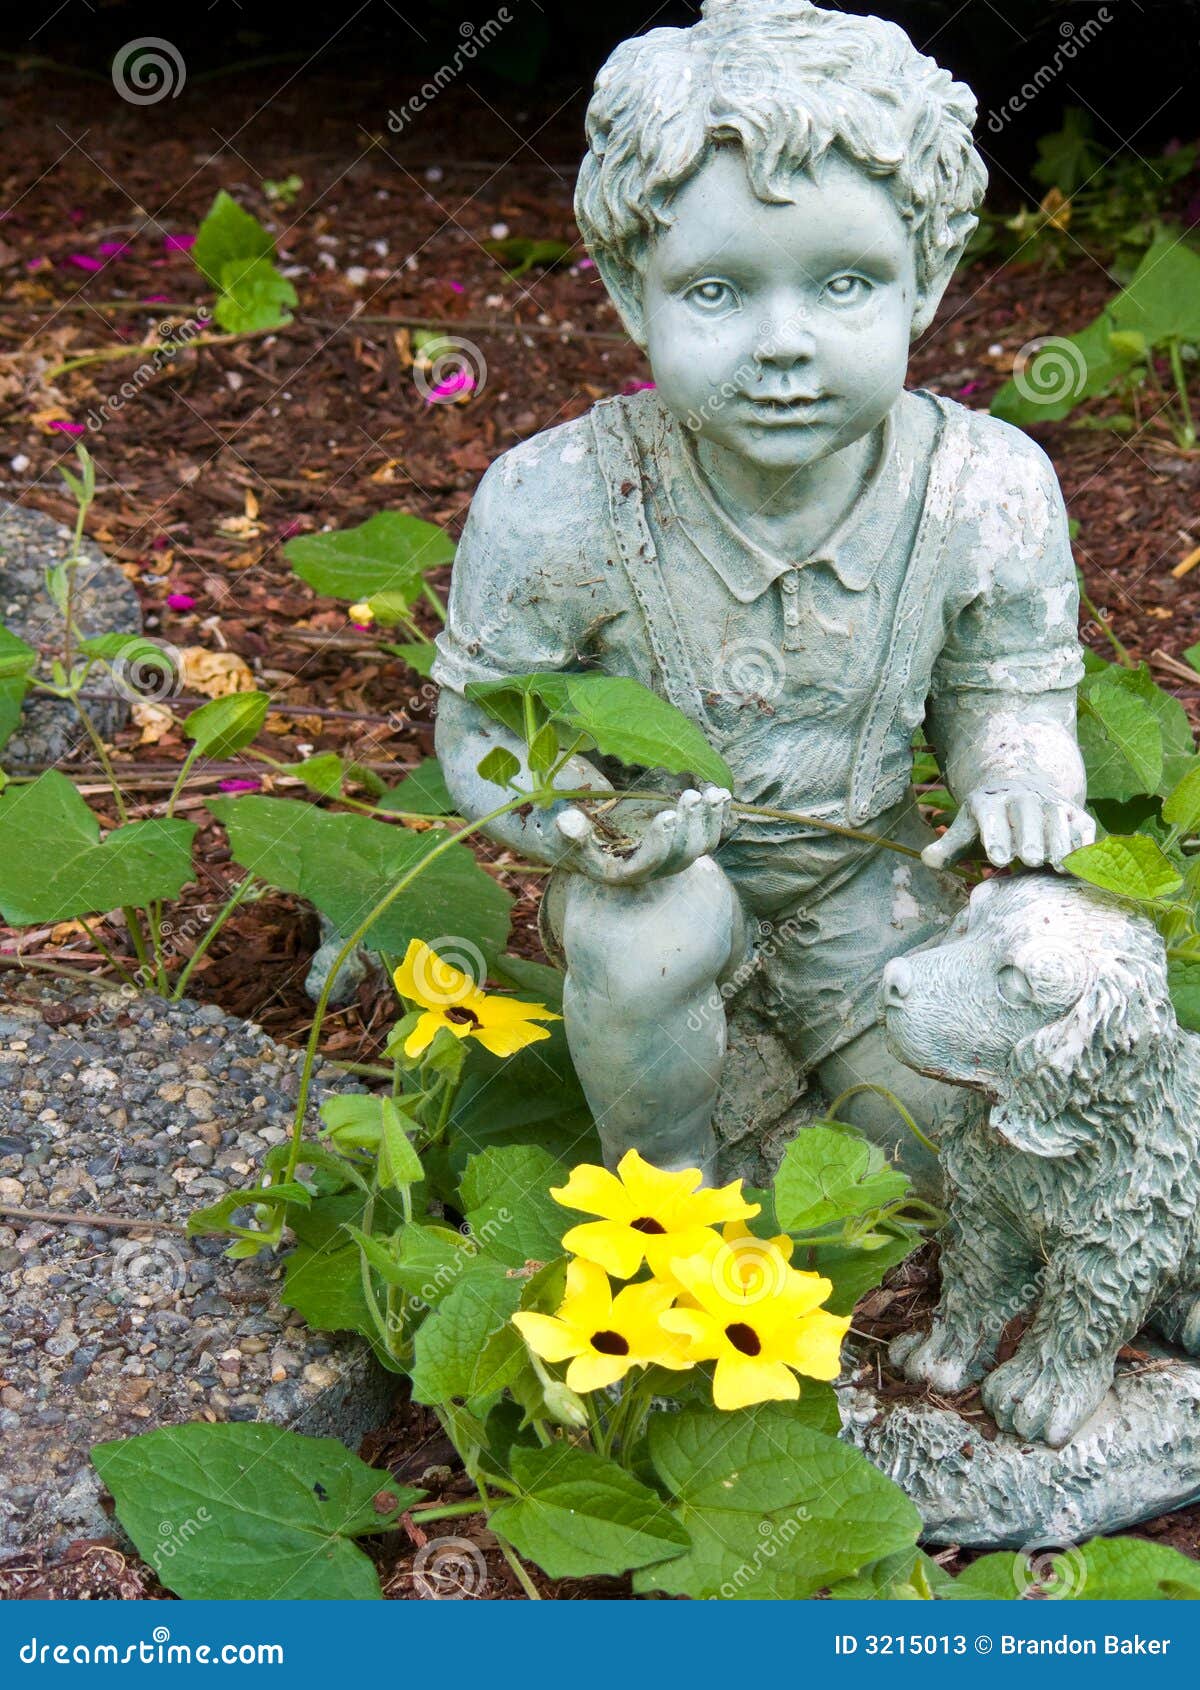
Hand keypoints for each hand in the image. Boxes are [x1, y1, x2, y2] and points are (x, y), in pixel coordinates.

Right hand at [554, 786, 731, 885]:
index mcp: (622, 872)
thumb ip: (566, 831)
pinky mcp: (678, 840)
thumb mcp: (559, 834)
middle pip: (681, 857)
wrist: (579, 835)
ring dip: (709, 820)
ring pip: (700, 847)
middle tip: (690, 796)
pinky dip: (716, 816)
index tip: (665, 815)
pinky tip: (722, 796)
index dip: (660, 843)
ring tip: (714, 793)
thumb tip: (569, 822)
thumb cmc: (566, 835)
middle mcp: (650, 868)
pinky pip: (706, 834)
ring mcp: (669, 855)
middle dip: (688, 827)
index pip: (648, 865)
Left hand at [921, 785, 1094, 871]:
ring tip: (1058, 866)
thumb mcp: (967, 828)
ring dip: (1060, 842)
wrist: (1022, 788)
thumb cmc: (989, 821)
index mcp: (989, 802)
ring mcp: (1051, 803)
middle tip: (1031, 861)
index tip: (998, 859)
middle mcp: (1022, 798)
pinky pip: (1082, 825)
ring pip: (1057, 819)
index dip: (995, 836)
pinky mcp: (1075, 812)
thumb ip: (949, 847)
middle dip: (1030, 837)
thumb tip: (928, 860)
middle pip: (1027, 815)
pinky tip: (1083, 864)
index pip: (991, 816)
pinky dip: (1085, 842)